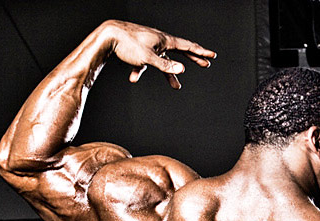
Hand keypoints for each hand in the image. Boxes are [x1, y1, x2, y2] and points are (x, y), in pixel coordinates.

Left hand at [101, 20, 215, 88]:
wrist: (107, 35)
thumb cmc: (127, 44)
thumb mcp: (148, 58)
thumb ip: (165, 65)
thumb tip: (182, 69)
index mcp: (164, 40)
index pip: (187, 46)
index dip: (201, 52)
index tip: (212, 56)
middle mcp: (159, 41)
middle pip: (180, 51)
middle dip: (193, 59)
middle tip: (205, 64)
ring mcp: (149, 45)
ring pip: (163, 60)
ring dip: (169, 73)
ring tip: (176, 86)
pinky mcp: (139, 49)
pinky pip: (145, 62)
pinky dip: (141, 70)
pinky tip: (133, 78)